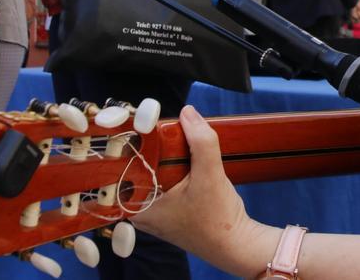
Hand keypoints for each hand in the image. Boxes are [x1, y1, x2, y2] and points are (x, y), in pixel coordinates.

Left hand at [132, 107, 273, 271]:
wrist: (237, 245)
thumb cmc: (218, 222)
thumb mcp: (210, 176)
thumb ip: (201, 142)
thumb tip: (188, 113)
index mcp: (137, 207)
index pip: (122, 165)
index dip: (132, 142)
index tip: (143, 123)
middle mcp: (140, 212)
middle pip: (138, 166)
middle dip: (154, 148)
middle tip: (169, 132)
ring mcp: (154, 213)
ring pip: (152, 173)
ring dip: (166, 158)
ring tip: (181, 144)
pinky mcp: (169, 211)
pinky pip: (163, 182)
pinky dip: (174, 170)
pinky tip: (187, 162)